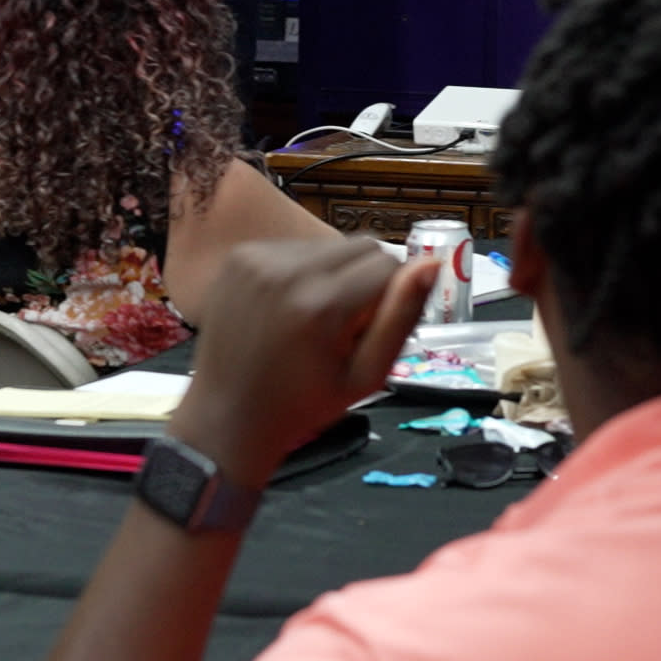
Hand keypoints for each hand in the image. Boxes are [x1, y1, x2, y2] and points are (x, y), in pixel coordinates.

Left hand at [165, 236, 440, 488]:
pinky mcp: (239, 257)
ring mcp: (258, 259)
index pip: (390, 264)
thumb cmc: (303, 405)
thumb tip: (432, 263)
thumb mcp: (367, 376)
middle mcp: (288, 271)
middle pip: (363, 245)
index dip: (390, 299)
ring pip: (329, 245)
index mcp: (323, 304)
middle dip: (365, 280)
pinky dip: (300, 271)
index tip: (367, 332)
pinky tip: (286, 309)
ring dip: (333, 274)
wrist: (227, 415)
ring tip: (311, 320)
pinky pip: (294, 247)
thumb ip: (401, 317)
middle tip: (342, 327)